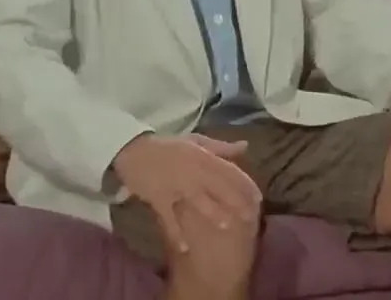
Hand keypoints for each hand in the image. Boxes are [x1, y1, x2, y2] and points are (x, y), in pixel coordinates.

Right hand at [111, 133, 262, 253]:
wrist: (132, 150)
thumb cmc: (168, 146)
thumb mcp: (195, 141)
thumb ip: (220, 147)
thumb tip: (245, 146)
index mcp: (203, 157)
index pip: (230, 172)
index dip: (246, 185)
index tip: (258, 199)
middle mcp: (192, 172)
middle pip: (220, 188)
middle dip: (236, 203)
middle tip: (251, 218)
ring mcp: (175, 186)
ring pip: (199, 202)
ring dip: (213, 214)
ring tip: (226, 226)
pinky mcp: (158, 199)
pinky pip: (169, 219)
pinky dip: (176, 234)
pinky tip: (185, 248)